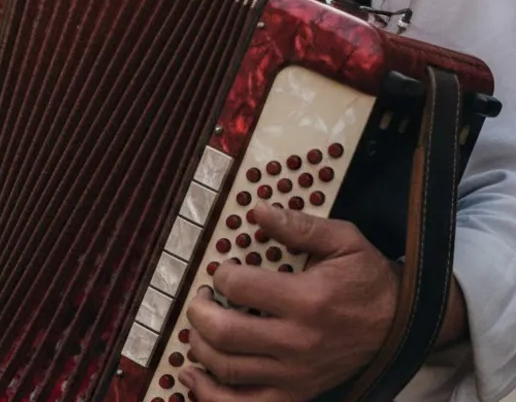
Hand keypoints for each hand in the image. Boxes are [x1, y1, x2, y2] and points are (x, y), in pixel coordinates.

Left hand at [180, 203, 399, 401]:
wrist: (400, 324)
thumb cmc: (367, 279)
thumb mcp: (343, 240)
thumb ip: (299, 225)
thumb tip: (258, 210)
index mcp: (307, 300)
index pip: (239, 287)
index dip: (221, 274)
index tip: (223, 269)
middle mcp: (298, 341)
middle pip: (223, 333)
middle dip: (199, 310)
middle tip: (201, 296)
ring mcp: (296, 373)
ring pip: (227, 369)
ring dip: (199, 346)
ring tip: (199, 326)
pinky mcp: (297, 393)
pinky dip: (211, 394)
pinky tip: (194, 374)